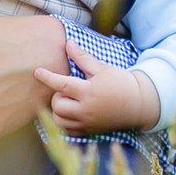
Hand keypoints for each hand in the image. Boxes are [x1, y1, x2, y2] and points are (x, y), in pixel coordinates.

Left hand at [33, 42, 157, 134]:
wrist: (139, 104)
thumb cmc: (120, 83)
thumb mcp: (102, 68)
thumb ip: (82, 58)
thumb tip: (68, 43)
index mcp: (89, 92)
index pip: (61, 85)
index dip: (47, 77)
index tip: (37, 72)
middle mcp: (86, 110)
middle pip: (57, 105)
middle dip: (57, 96)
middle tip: (66, 89)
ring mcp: (87, 123)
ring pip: (59, 121)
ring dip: (58, 110)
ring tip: (67, 101)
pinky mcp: (89, 131)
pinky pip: (68, 131)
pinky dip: (64, 122)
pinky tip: (71, 113)